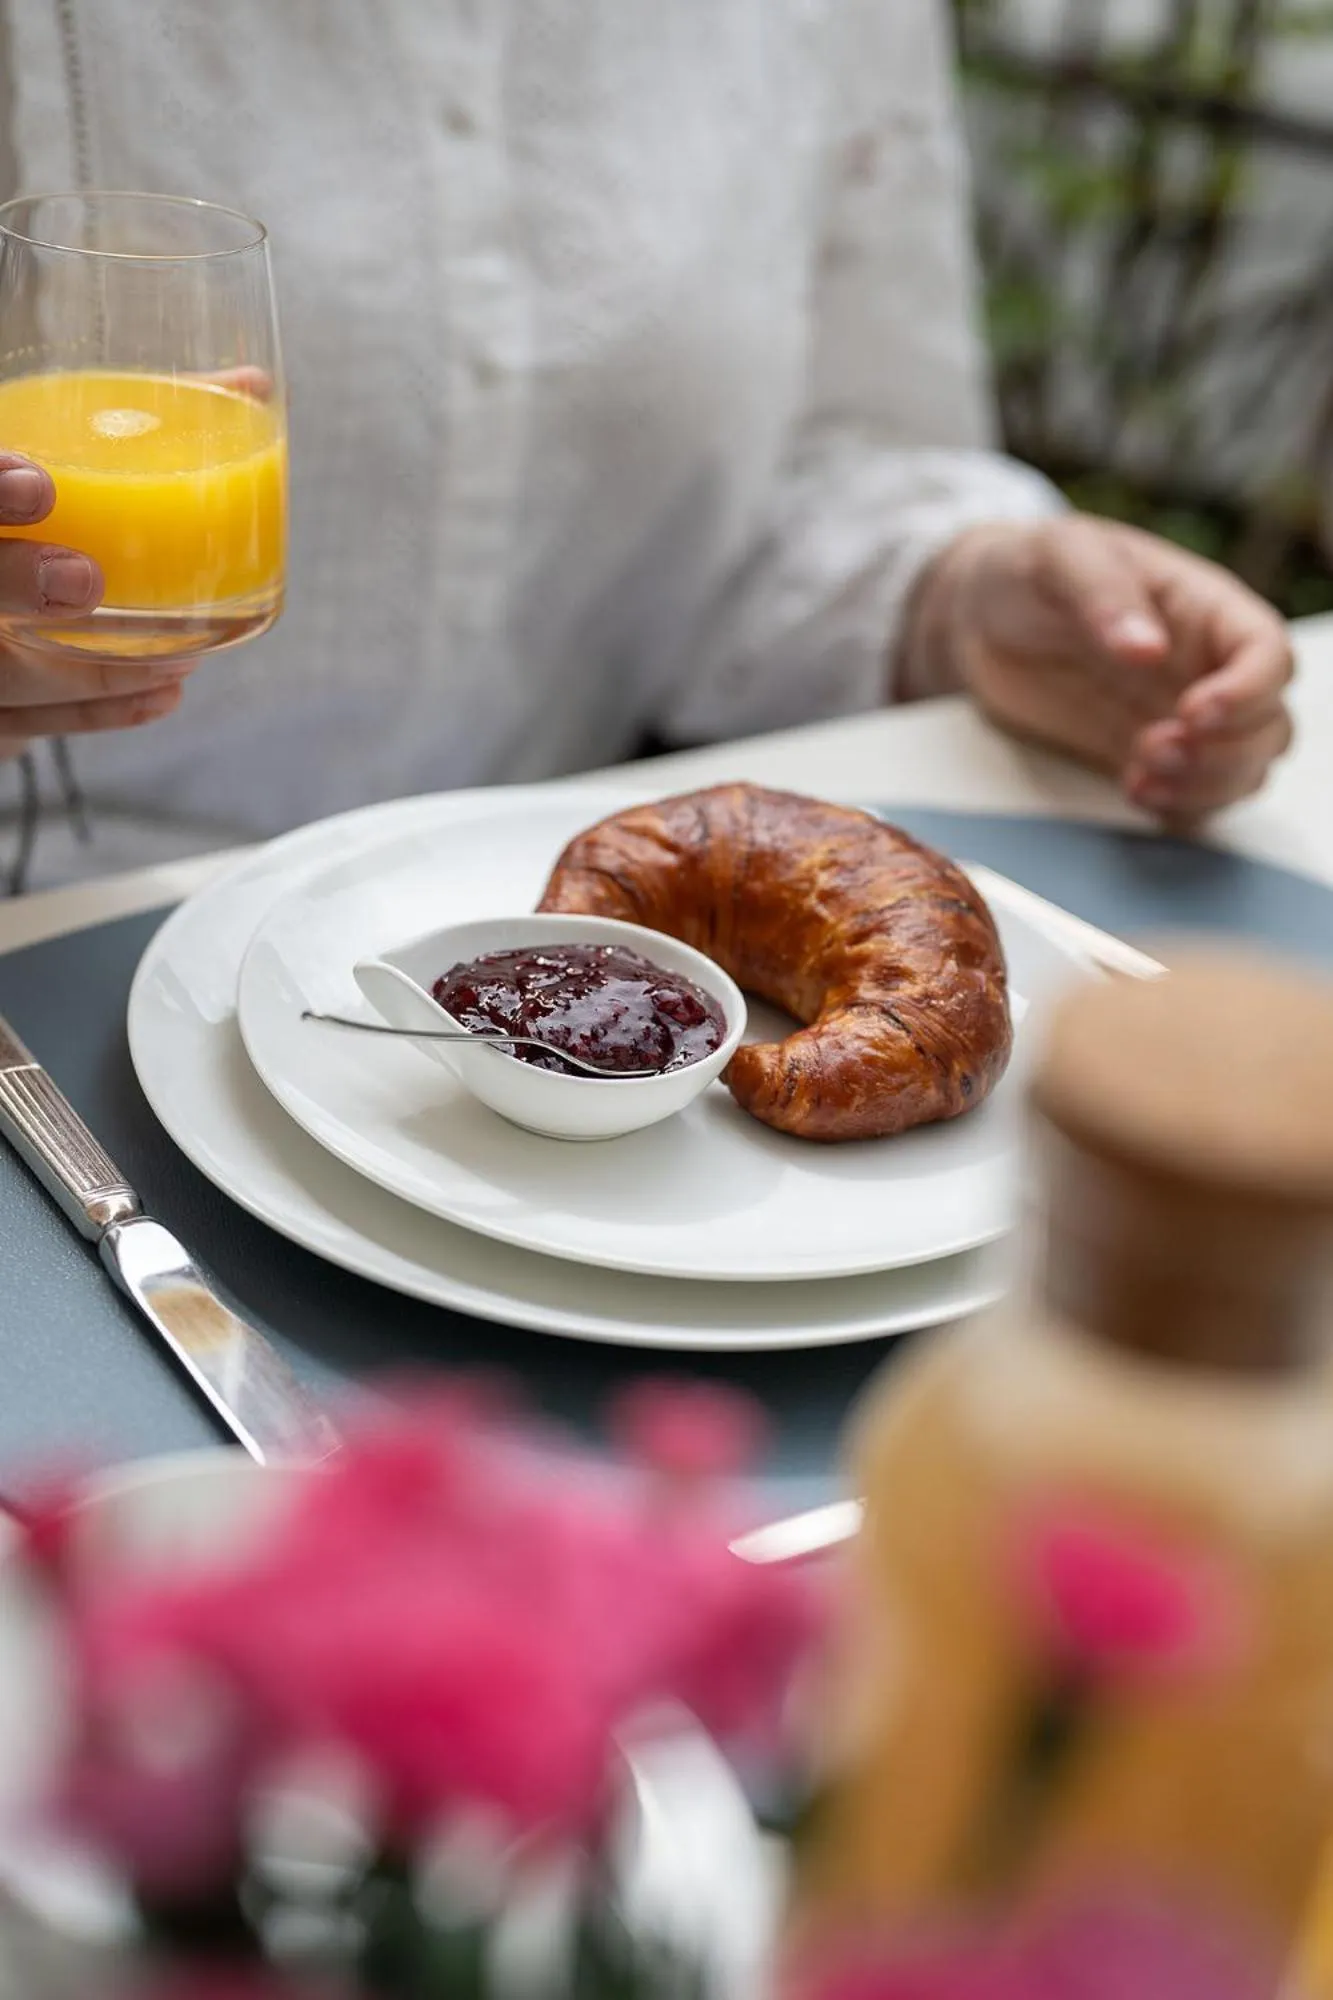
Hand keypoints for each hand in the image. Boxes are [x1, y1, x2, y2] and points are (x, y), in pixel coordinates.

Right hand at [0, 452, 188, 760]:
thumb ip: (122, 427)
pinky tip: (160, 694)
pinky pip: (18, 728)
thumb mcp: (34, 462)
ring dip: (83, 676)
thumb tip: (248, 384)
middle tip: (86, 579)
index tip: (36, 485)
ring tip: (173, 655)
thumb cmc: (23, 514)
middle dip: (9, 584)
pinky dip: (92, 712)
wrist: (6, 603)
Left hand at [914, 516, 1293, 819]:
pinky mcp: (1144, 758)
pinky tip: (1133, 790)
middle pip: (1268, 724)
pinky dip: (1178, 808)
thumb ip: (1104, 594)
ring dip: (1205, 786)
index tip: (1195, 712)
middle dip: (1226, 752)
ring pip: (1242, 770)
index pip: (1266, 654)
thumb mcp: (1060, 556)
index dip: (1248, 691)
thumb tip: (1147, 647)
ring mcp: (1179, 719)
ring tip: (1141, 776)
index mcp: (1204, 608)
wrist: (977, 620)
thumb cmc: (1027, 571)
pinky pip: (1194, 798)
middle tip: (1155, 748)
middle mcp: (1205, 667)